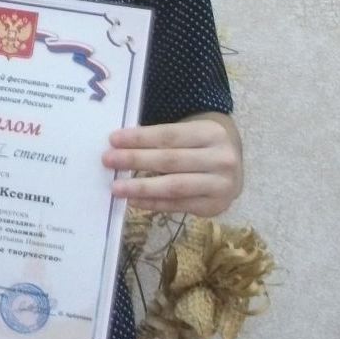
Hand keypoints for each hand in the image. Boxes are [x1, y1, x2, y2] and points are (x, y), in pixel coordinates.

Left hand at [102, 115, 241, 216]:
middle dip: (135, 160)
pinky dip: (153, 203)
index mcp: (211, 133)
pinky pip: (178, 205)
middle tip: (107, 160)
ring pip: (174, 186)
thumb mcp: (188, 131)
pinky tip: (133, 200)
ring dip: (141, 187)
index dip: (140, 138)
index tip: (113, 140)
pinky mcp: (215, 206)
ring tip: (116, 187)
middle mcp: (221, 159)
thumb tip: (118, 146)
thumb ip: (160, 138)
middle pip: (170, 160)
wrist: (231, 164)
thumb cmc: (198, 143)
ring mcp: (221, 186)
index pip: (169, 135)